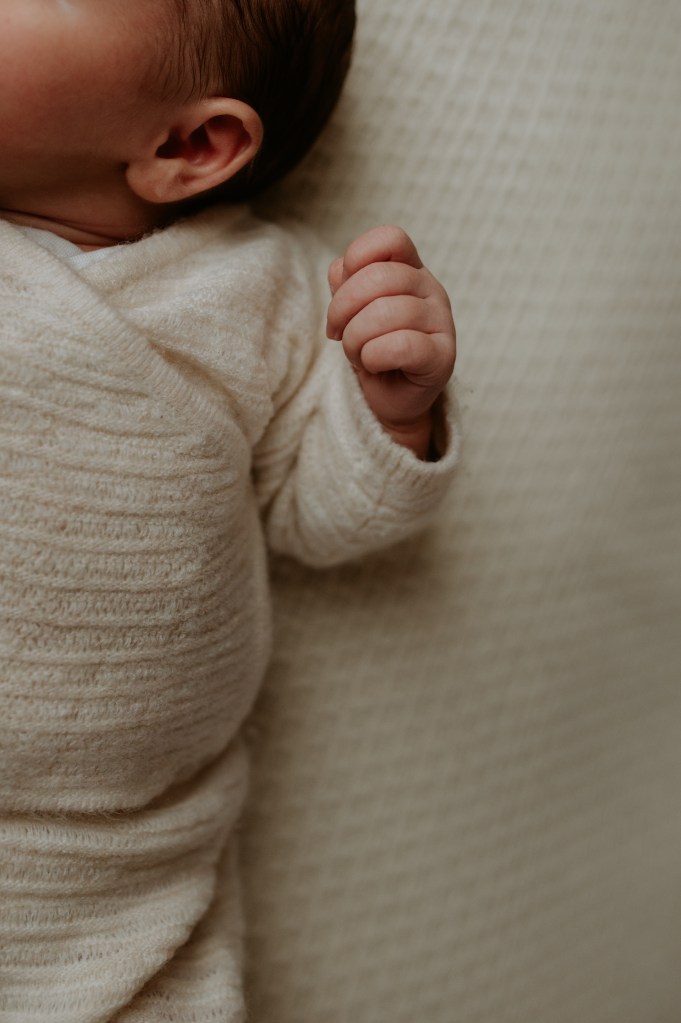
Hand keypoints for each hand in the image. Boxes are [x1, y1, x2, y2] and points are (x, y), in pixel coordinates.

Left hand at [326, 225, 455, 458]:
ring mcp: (442, 322)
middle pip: (382, 276)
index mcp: (411, 270)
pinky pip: (402, 345)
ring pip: (388, 312)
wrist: (391, 399)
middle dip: (344, 307)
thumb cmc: (373, 348)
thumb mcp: (352, 311)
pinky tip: (374, 364)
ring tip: (357, 353)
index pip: (391, 238)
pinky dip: (375, 356)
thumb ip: (346, 283)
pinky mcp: (443, 357)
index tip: (343, 288)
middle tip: (338, 332)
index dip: (358, 257)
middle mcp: (431, 290)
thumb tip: (340, 270)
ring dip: (357, 338)